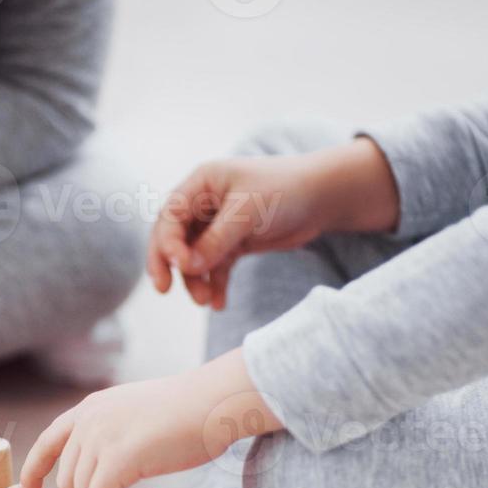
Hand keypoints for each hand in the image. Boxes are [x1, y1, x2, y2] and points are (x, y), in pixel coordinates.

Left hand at [18, 350, 282, 487]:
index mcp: (92, 408)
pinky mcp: (117, 459)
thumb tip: (104, 485)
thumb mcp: (139, 419)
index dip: (33, 470)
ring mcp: (100, 438)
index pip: (48, 441)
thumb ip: (115, 441)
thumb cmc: (191, 413)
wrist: (216, 401)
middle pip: (68, 482)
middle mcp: (88, 420)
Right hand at [148, 137, 398, 309]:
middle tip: (164, 289)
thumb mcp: (249, 211)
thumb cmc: (286, 190)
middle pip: (174, 238)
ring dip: (195, 280)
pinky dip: (215, 285)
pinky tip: (218, 303)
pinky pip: (216, 268)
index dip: (167, 241)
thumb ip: (217, 239)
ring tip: (204, 301)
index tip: (179, 265)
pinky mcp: (233, 244)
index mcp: (201, 184)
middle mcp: (204, 204)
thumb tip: (187, 267)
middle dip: (170, 264)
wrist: (323, 197)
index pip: (170, 215)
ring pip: (194, 257)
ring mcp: (217, 225)